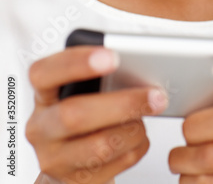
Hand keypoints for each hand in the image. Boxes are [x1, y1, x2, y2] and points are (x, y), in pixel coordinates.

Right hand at [26, 46, 168, 183]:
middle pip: (75, 115)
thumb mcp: (80, 90)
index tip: (111, 57)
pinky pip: (115, 163)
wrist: (74, 162)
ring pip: (101, 145)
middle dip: (122, 103)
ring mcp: (56, 158)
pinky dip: (137, 146)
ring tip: (149, 114)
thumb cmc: (83, 113)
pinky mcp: (76, 181)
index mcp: (43, 94)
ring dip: (134, 128)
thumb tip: (135, 65)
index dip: (76, 63)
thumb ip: (97, 76)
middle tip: (155, 95)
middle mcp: (42, 127)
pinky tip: (139, 135)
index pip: (44, 73)